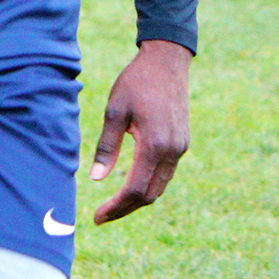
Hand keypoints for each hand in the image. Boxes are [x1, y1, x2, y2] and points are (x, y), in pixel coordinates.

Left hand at [89, 39, 191, 223]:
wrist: (167, 61)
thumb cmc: (136, 82)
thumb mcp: (115, 111)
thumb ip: (107, 147)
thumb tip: (96, 178)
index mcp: (155, 145)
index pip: (135, 189)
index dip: (116, 207)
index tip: (97, 216)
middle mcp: (173, 151)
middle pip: (150, 194)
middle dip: (125, 208)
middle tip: (102, 215)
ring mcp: (181, 148)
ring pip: (160, 186)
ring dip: (138, 198)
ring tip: (114, 204)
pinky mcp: (182, 142)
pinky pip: (165, 173)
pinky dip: (148, 184)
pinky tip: (131, 182)